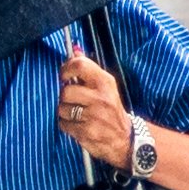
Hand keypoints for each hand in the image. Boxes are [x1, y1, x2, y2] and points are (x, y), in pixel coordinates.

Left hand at [58, 51, 131, 167]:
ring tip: (77, 115)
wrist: (126, 139)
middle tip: (73, 101)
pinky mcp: (87, 132)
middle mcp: (101, 98)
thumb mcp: (105, 87)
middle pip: (66, 91)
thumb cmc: (111, 110)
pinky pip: (64, 124)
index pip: (80, 65)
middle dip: (65, 98)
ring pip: (62, 109)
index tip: (64, 76)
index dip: (66, 69)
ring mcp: (94, 116)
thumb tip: (74, 50)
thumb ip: (88, 69)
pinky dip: (67, 126)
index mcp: (105, 82)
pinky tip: (78, 126)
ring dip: (65, 113)